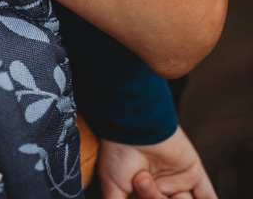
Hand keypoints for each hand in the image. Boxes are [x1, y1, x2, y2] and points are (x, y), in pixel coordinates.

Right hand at [97, 125, 216, 198]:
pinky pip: (206, 194)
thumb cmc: (117, 153)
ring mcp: (176, 180)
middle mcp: (159, 187)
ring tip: (147, 178)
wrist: (133, 125)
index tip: (134, 192)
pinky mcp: (192, 172)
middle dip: (152, 197)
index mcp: (139, 192)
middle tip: (141, 178)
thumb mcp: (111, 187)